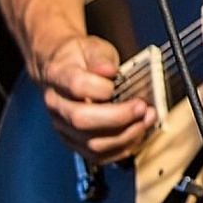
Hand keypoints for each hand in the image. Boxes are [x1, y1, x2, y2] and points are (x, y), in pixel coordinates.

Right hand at [34, 33, 156, 163]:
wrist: (61, 68)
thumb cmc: (79, 58)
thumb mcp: (91, 47)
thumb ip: (101, 58)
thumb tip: (109, 70)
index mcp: (58, 77)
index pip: (76, 85)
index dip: (100, 87)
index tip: (119, 82)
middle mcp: (57, 105)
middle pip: (81, 120)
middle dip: (118, 117)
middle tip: (142, 108)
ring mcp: (63, 126)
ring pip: (90, 143)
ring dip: (124, 135)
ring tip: (145, 121)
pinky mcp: (74, 141)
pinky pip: (96, 155)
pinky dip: (120, 149)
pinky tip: (136, 136)